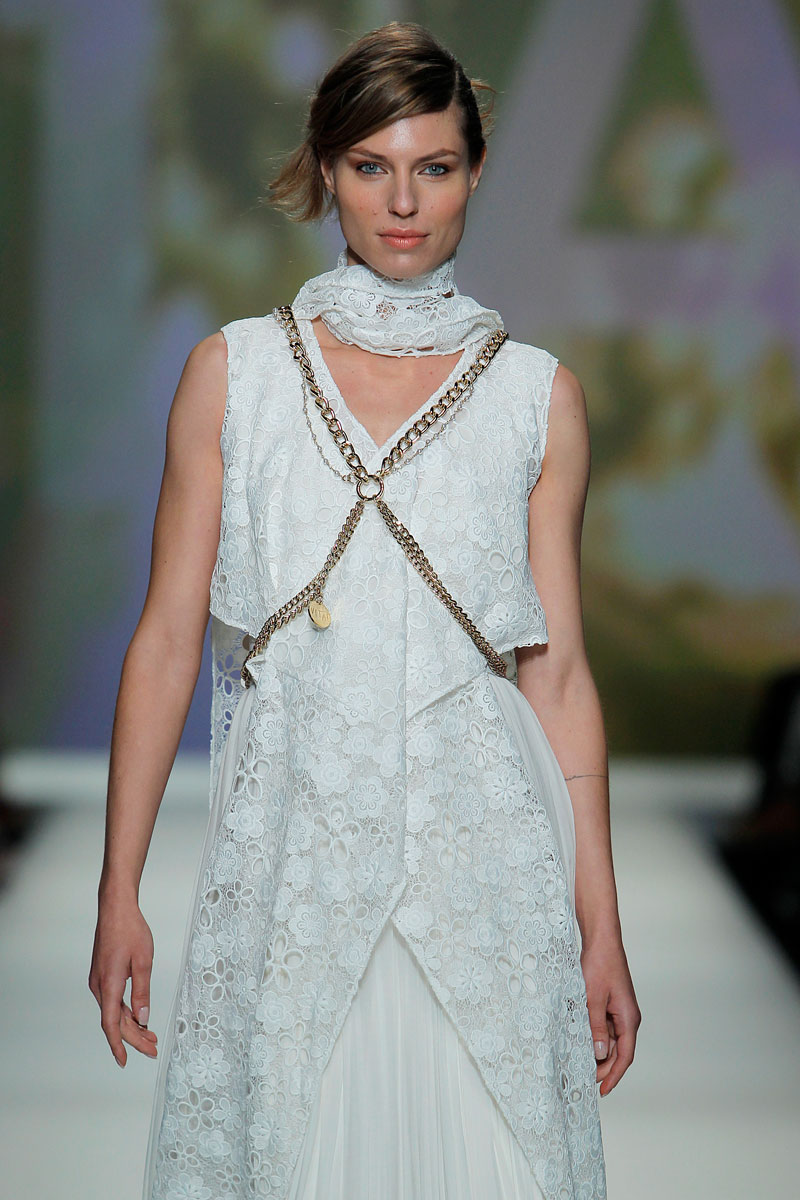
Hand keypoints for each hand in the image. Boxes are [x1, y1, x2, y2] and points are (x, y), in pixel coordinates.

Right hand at [88, 894, 158, 1067]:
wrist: (115, 909)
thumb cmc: (130, 930)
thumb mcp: (144, 960)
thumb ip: (143, 990)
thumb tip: (143, 1016)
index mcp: (109, 983)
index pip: (111, 1023)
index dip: (118, 1044)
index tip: (125, 1061)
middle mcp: (100, 986)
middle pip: (114, 1021)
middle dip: (133, 1037)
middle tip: (152, 1048)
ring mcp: (99, 980)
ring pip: (113, 1011)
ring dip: (130, 1025)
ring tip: (150, 1036)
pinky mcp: (102, 975)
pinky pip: (112, 1001)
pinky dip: (124, 1012)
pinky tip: (137, 1017)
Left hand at [580, 933, 640, 1095]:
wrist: (601, 941)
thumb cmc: (600, 965)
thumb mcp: (593, 999)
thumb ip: (596, 1028)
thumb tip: (599, 1054)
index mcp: (629, 1019)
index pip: (625, 1056)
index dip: (614, 1075)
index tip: (602, 1090)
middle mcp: (628, 1018)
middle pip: (618, 1051)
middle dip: (603, 1067)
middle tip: (584, 1079)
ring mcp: (620, 1012)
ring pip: (610, 1040)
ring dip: (597, 1052)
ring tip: (579, 1064)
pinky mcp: (611, 1005)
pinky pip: (604, 1028)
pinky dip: (594, 1037)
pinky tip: (580, 1042)